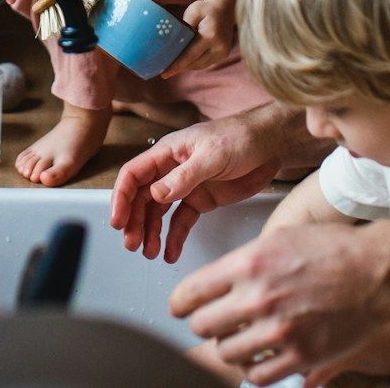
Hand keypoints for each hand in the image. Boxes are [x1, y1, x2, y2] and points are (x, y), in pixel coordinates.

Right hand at [108, 108, 284, 262]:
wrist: (271, 144)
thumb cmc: (241, 137)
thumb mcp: (212, 155)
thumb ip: (185, 175)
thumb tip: (157, 194)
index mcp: (168, 152)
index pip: (134, 175)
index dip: (122, 198)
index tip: (118, 221)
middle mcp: (172, 170)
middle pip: (142, 198)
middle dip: (135, 221)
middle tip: (133, 244)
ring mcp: (186, 186)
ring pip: (158, 212)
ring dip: (151, 232)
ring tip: (149, 252)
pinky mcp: (202, 200)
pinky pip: (181, 221)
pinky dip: (174, 237)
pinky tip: (170, 252)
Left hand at [162, 0, 235, 77]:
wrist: (227, 7)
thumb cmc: (207, 8)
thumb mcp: (193, 12)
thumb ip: (184, 26)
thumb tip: (172, 42)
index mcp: (210, 36)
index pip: (190, 56)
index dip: (177, 66)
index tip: (164, 74)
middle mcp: (219, 47)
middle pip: (194, 63)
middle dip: (179, 67)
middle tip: (164, 70)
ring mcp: (223, 53)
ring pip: (200, 66)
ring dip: (187, 66)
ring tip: (173, 66)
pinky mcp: (223, 55)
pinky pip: (206, 63)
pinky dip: (195, 63)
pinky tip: (185, 60)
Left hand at [170, 221, 389, 386]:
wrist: (377, 272)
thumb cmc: (333, 250)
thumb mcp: (279, 238)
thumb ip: (242, 263)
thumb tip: (213, 283)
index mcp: (249, 264)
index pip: (190, 292)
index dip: (179, 303)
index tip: (180, 307)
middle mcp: (258, 297)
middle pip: (201, 325)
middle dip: (203, 323)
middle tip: (212, 322)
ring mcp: (278, 331)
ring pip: (226, 352)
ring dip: (229, 346)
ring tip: (240, 337)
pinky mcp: (300, 356)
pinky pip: (257, 375)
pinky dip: (253, 368)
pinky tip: (260, 356)